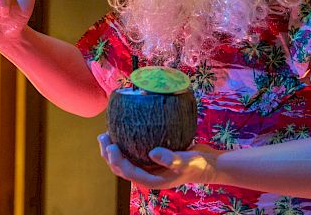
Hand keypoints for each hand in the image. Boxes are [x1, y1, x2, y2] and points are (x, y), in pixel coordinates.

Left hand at [98, 133, 222, 189]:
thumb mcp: (186, 161)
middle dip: (109, 155)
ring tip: (106, 134)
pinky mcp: (153, 157)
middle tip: (103, 136)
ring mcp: (149, 166)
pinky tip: (124, 130)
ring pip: (125, 160)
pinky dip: (125, 143)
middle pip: (121, 167)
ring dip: (113, 150)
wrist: (207, 164)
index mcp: (151, 180)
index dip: (116, 160)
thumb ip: (171, 158)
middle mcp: (147, 174)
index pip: (128, 171)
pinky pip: (134, 152)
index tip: (110, 146)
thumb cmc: (197, 165)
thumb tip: (152, 153)